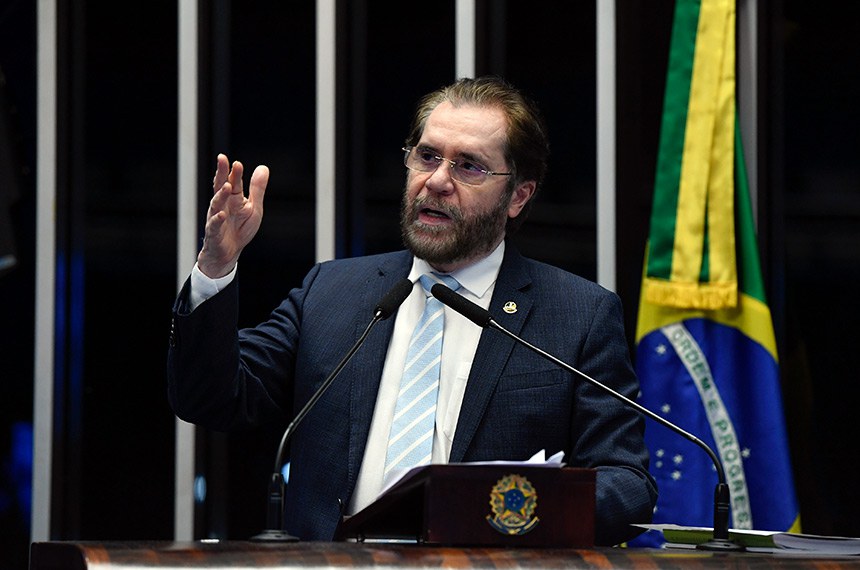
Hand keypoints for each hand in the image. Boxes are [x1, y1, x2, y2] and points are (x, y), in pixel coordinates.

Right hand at [197, 154, 269, 277]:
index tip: (237, 163)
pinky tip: (221, 214)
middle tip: (222, 159)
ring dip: (221, 194)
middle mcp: (223, 205)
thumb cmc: (240, 229)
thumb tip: (263, 168)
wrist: (229, 253)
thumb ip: (256, 189)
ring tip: (226, 185)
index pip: (234, 182)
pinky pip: (214, 225)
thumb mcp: (253, 208)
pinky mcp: (214, 232)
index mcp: (233, 198)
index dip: (235, 172)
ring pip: (216, 203)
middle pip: (220, 186)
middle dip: (221, 173)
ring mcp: (216, 217)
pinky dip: (217, 220)